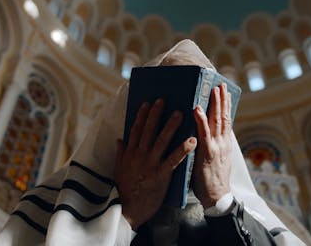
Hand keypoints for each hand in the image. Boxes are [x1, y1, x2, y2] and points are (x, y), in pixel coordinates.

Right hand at [114, 99, 196, 229]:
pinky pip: (173, 159)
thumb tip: (119, 139)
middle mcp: (139, 155)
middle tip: (163, 100)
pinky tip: (192, 140)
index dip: (142, 115)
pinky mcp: (161, 175)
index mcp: (130, 153)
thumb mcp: (118, 169)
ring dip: (171, 126)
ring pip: (161, 141)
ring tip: (180, 113)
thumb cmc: (125, 190)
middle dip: (156, 114)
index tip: (147, 103)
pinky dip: (183, 149)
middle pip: (148, 131)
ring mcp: (150, 164)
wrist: (128, 210)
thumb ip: (120, 153)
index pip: (136, 130)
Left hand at [193, 83, 232, 207]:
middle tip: (220, 84)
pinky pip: (203, 133)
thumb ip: (213, 144)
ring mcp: (216, 146)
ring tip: (213, 89)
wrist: (217, 196)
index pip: (226, 119)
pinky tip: (196, 108)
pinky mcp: (207, 153)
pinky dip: (201, 119)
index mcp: (224, 143)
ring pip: (217, 121)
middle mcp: (223, 142)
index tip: (224, 91)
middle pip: (224, 116)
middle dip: (222, 99)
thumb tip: (205, 133)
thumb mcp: (216, 159)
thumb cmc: (212, 179)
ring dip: (215, 103)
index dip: (226, 104)